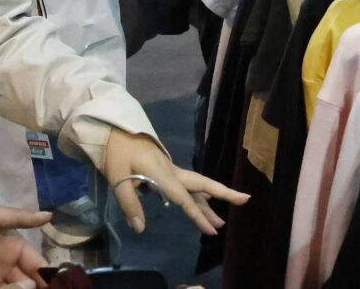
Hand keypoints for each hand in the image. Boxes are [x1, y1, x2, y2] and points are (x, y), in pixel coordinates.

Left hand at [100, 129, 247, 236]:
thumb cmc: (115, 152)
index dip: (197, 215)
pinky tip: (205, 201)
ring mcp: (170, 169)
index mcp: (162, 172)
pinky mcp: (165, 170)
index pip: (183, 198)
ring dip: (209, 203)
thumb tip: (140, 228)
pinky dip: (198, 195)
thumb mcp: (117, 177)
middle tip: (245, 200)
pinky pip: (187, 185)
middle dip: (224, 193)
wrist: (114, 128)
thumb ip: (130, 203)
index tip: (210, 230)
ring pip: (195, 187)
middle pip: (201, 184)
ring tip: (221, 221)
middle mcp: (171, 170)